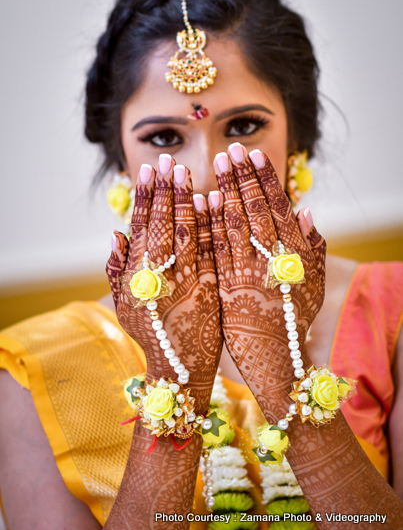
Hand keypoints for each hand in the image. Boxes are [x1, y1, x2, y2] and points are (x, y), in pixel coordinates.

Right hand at [106, 156, 221, 411]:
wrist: (180, 368)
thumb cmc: (151, 335)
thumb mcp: (124, 305)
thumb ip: (117, 270)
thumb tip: (115, 233)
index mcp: (137, 276)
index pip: (141, 226)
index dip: (145, 196)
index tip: (148, 170)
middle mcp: (160, 275)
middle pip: (162, 224)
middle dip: (165, 190)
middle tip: (167, 160)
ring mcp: (186, 281)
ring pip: (185, 233)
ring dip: (185, 200)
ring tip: (186, 171)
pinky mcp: (209, 289)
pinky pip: (210, 252)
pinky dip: (210, 226)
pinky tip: (212, 202)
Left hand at [207, 143, 325, 419]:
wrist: (272, 353)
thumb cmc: (293, 316)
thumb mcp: (314, 282)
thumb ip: (313, 247)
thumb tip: (306, 211)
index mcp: (292, 253)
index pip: (277, 207)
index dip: (265, 179)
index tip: (254, 155)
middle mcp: (268, 257)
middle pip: (254, 208)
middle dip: (241, 177)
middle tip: (230, 149)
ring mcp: (244, 269)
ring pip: (233, 222)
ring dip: (224, 191)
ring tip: (215, 164)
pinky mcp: (223, 282)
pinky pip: (215, 247)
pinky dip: (209, 223)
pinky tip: (201, 201)